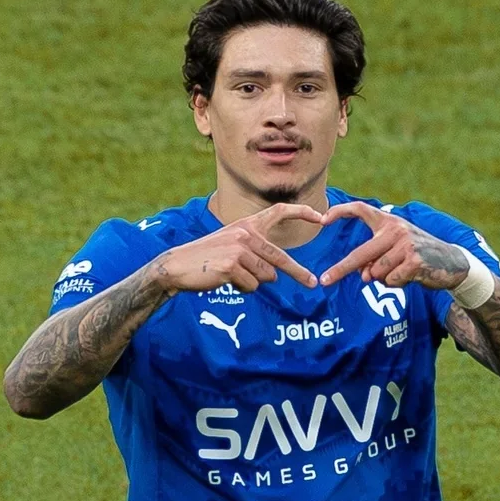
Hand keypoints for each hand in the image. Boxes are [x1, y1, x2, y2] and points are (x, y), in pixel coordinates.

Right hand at [148, 203, 322, 294]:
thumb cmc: (207, 258)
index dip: (301, 211)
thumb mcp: (231, 245)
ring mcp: (239, 249)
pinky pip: (251, 285)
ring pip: (265, 277)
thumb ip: (254, 251)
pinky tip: (226, 280)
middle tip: (312, 283)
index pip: (279, 211)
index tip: (321, 216)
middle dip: (298, 273)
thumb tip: (276, 273)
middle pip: (280, 257)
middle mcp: (245, 233)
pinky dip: (242, 289)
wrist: (178, 265)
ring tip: (232, 276)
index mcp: (247, 224)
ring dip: (252, 282)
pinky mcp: (233, 265)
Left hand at [318, 202, 469, 289]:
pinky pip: (391, 281)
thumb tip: (365, 276)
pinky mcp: (414, 260)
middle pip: (360, 254)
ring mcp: (405, 244)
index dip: (340, 212)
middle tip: (324, 281)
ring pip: (376, 273)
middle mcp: (395, 229)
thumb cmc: (418, 256)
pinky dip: (397, 284)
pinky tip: (411, 276)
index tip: (322, 220)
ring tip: (402, 272)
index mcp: (388, 221)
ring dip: (384, 279)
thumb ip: (375, 260)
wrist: (452, 262)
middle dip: (340, 269)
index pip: (360, 209)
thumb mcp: (395, 252)